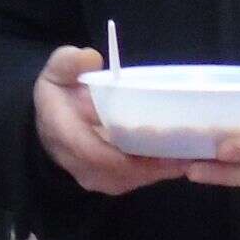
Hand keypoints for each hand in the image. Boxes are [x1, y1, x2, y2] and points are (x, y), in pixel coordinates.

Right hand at [35, 46, 183, 195]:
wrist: (49, 122)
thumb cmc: (58, 94)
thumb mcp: (57, 70)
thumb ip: (68, 62)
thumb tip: (91, 58)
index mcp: (62, 133)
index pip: (92, 151)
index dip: (123, 150)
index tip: (153, 135)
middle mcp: (76, 162)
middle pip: (118, 172)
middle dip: (152, 162)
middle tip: (185, 146)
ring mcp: (92, 176)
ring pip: (129, 180)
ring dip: (158, 169)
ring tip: (189, 152)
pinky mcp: (107, 181)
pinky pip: (133, 181)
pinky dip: (156, 172)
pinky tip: (179, 159)